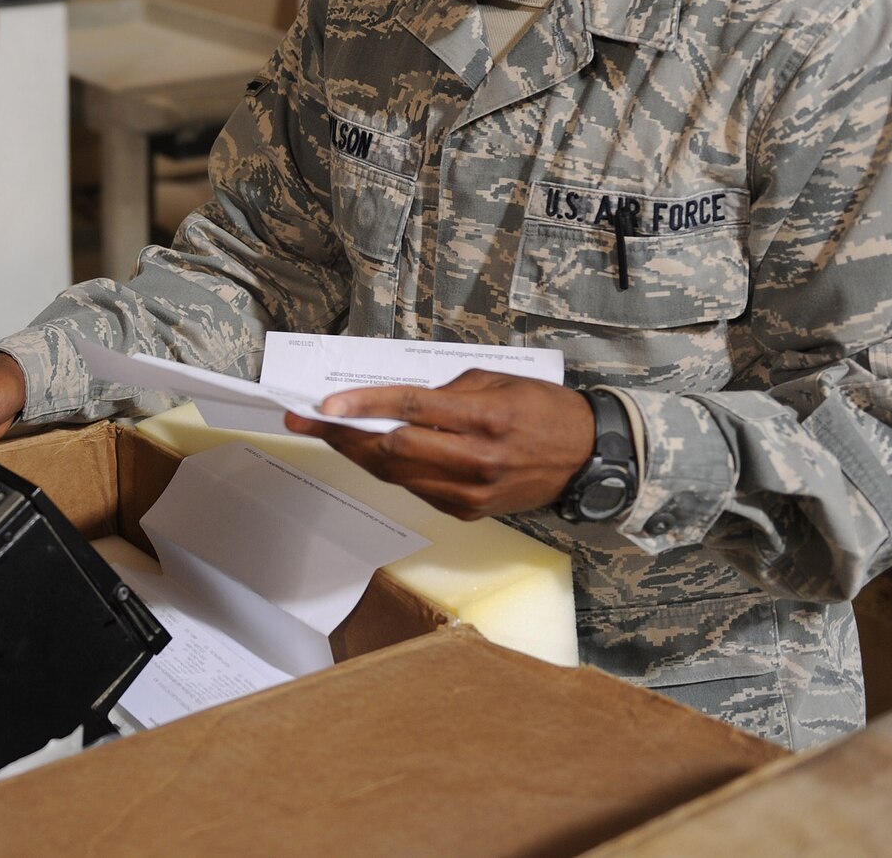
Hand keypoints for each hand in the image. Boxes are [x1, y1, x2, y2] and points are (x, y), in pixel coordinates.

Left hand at [281, 369, 594, 520]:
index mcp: (483, 419)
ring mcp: (470, 492)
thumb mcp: (496, 381)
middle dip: (341, 436)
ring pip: (397, 475)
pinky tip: (370, 452)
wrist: (587, 458)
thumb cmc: (543, 409)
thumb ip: (444, 392)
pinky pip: (417, 488)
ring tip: (326, 433)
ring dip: (357, 454)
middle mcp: (475, 461)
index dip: (363, 407)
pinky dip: (391, 470)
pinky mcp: (469, 510)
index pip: (410, 411)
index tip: (325, 405)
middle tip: (304, 420)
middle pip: (392, 451)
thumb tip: (396, 403)